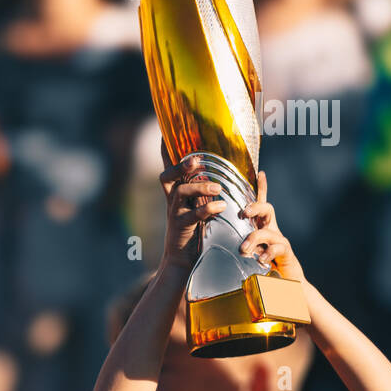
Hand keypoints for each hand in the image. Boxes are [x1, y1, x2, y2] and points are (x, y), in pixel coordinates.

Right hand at [158, 153, 225, 271]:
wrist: (184, 260)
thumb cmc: (197, 231)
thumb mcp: (201, 207)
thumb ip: (207, 192)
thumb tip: (225, 174)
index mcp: (178, 192)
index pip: (170, 166)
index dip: (166, 149)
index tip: (165, 130)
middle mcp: (173, 200)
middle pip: (167, 176)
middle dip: (180, 165)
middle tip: (197, 160)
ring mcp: (175, 213)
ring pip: (180, 192)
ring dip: (199, 186)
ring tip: (218, 187)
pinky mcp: (181, 228)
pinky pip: (192, 215)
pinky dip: (208, 209)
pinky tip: (221, 206)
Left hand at [237, 171, 305, 283]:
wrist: (287, 285)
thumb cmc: (263, 267)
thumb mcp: (249, 251)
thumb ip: (238, 242)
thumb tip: (215, 235)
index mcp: (261, 226)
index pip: (261, 203)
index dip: (261, 187)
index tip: (260, 173)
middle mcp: (272, 230)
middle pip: (267, 209)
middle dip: (256, 206)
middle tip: (244, 212)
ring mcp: (280, 241)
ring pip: (268, 231)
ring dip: (254, 238)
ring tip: (243, 250)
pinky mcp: (286, 254)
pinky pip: (278, 248)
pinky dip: (267, 253)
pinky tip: (260, 260)